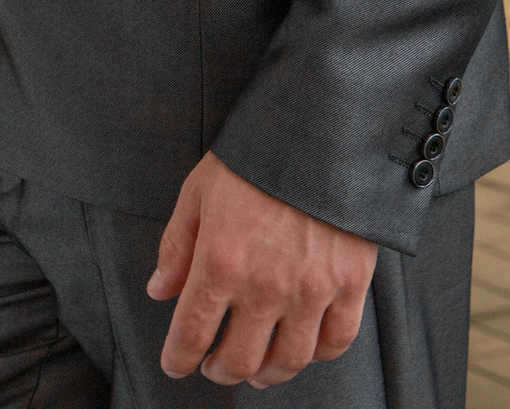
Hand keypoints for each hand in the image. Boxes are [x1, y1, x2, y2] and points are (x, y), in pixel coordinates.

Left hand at [148, 153, 377, 387]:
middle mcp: (265, 286)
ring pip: (288, 360)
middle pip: (240, 357)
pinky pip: (335, 341)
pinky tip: (302, 350)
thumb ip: (177, 248)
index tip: (174, 364)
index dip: (178, 357)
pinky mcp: (351, 285)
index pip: (192, 331)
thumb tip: (158, 292)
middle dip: (220, 370)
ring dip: (267, 374)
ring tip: (256, 371)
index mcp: (220, 262)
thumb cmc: (252, 160)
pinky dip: (317, 355)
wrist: (319, 135)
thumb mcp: (198, 193)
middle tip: (215, 368)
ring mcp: (311, 290)